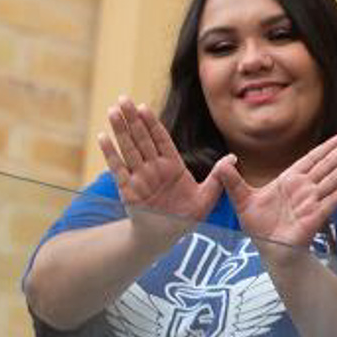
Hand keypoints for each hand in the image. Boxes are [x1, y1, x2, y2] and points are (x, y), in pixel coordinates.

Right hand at [97, 98, 224, 237]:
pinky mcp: (128, 190)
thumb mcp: (206, 198)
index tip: (143, 107)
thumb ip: (217, 177)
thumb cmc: (185, 217)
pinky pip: (118, 168)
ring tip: (112, 111)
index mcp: (172, 166)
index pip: (161, 139)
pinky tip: (103, 137)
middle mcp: (154, 168)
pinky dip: (110, 153)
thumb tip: (233, 158)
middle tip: (123, 99)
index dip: (152, 123)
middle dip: (132, 119)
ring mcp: (140, 177)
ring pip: (129, 149)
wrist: (164, 237)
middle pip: (142, 138)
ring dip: (120, 130)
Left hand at [214, 133, 336, 250]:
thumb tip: (222, 162)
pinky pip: (332, 200)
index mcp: (289, 181)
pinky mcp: (315, 217)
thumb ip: (232, 180)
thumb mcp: (241, 199)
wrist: (267, 250)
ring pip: (333, 179)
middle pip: (327, 165)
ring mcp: (311, 202)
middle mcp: (304, 189)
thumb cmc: (258, 226)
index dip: (327, 147)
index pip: (312, 159)